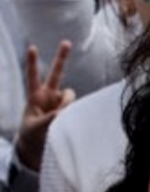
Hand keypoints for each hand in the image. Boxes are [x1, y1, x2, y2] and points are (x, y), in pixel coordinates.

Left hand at [17, 41, 75, 171]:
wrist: (37, 150)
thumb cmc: (31, 136)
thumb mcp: (35, 127)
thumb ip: (49, 117)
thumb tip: (65, 109)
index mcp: (35, 97)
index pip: (33, 77)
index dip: (33, 63)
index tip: (32, 47)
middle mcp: (49, 96)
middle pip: (56, 73)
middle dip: (62, 58)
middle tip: (66, 42)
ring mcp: (61, 103)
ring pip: (70, 96)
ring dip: (67, 105)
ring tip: (59, 119)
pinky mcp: (71, 111)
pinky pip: (77, 106)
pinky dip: (74, 113)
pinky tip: (68, 121)